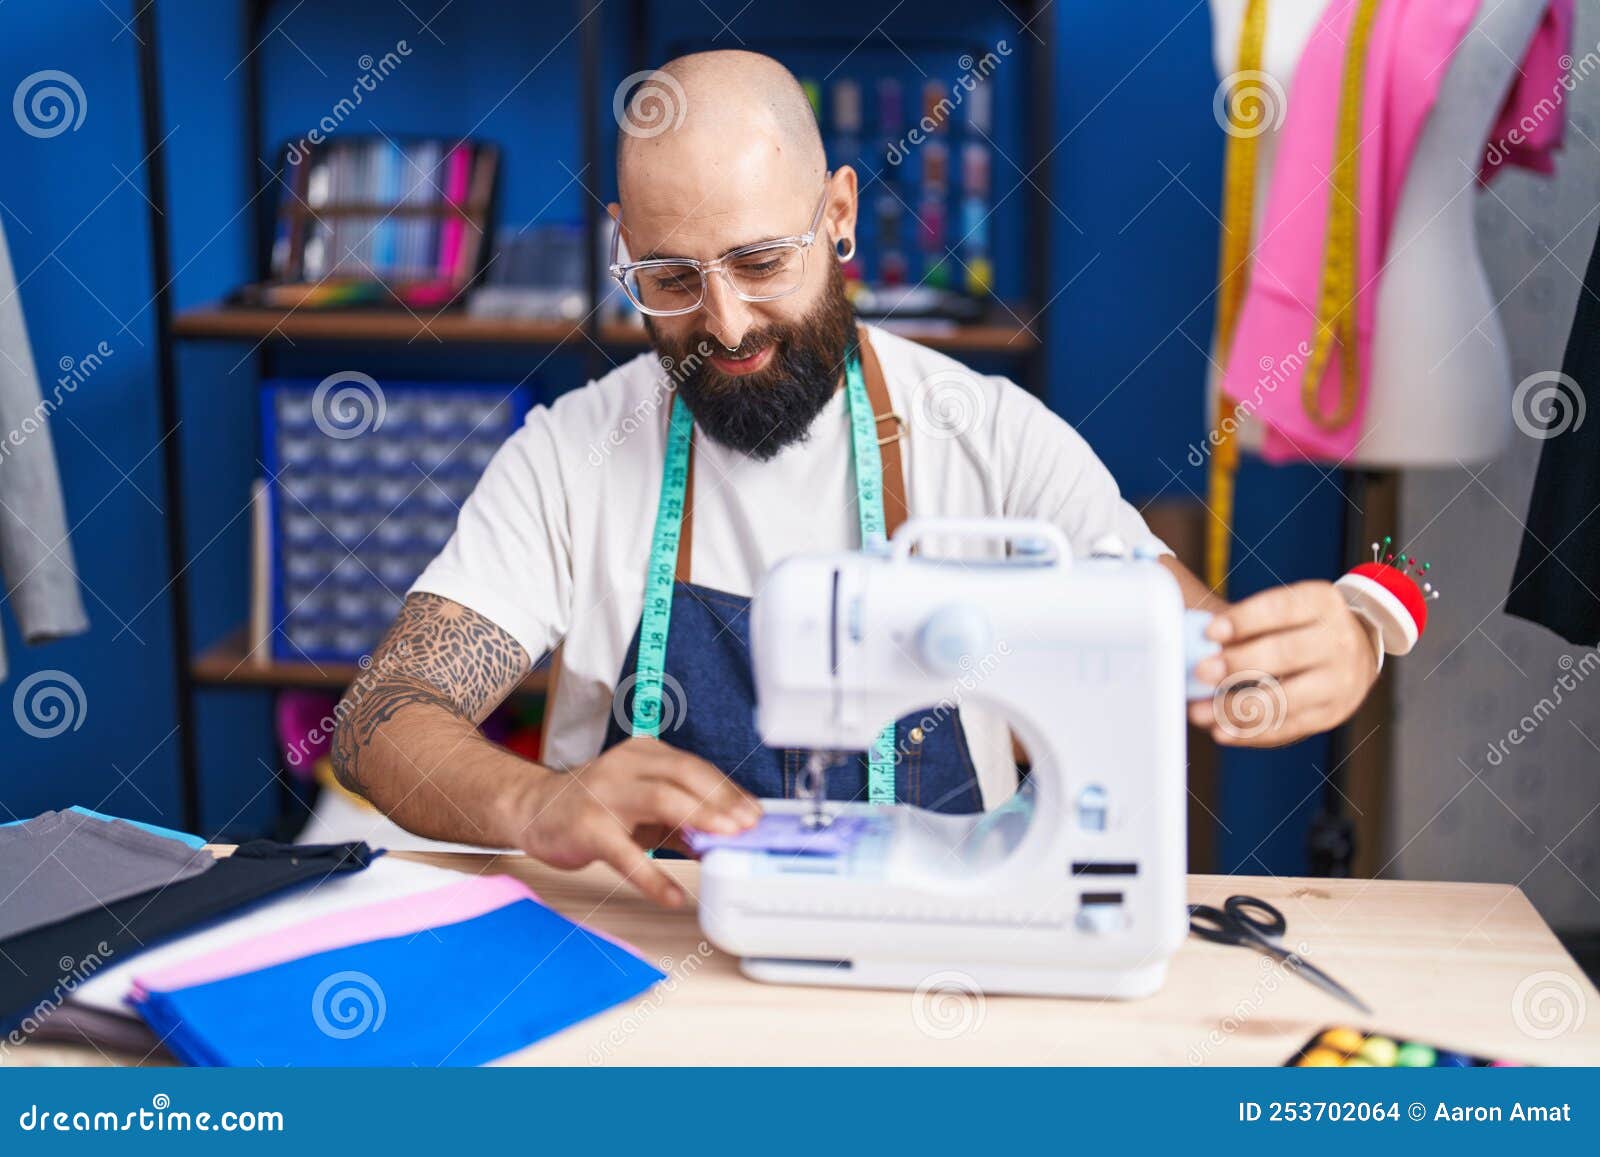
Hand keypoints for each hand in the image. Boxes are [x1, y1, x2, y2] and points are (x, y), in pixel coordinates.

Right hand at [511, 737, 761, 906]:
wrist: (534, 809)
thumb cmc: (595, 806)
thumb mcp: (643, 804)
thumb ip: (683, 820)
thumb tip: (726, 840)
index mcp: (644, 754)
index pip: (695, 768)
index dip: (729, 791)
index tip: (755, 814)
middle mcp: (625, 766)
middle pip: (683, 775)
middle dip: (721, 800)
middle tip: (747, 825)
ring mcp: (605, 795)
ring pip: (661, 799)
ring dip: (699, 820)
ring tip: (724, 842)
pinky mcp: (587, 827)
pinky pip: (626, 854)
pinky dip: (653, 877)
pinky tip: (674, 896)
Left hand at [1187, 580, 1379, 746]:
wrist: (1355, 652)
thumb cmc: (1299, 627)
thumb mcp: (1282, 610)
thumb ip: (1239, 620)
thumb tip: (1187, 632)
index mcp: (1321, 603)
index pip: (1281, 608)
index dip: (1244, 620)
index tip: (1210, 632)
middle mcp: (1337, 640)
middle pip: (1285, 653)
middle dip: (1238, 664)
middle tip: (1201, 672)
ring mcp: (1337, 681)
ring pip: (1284, 699)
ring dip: (1236, 707)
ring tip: (1199, 712)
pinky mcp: (1329, 714)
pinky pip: (1287, 729)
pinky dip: (1249, 732)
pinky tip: (1221, 730)